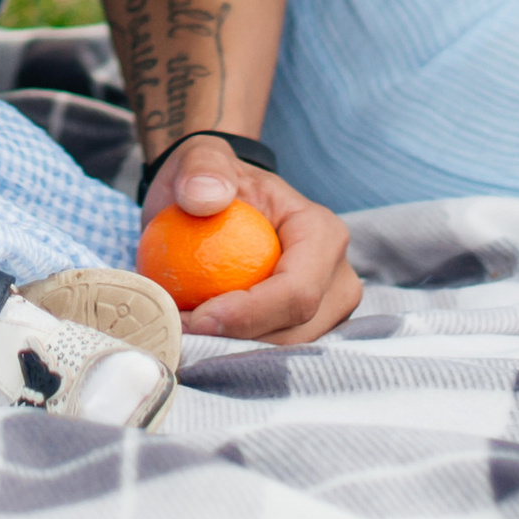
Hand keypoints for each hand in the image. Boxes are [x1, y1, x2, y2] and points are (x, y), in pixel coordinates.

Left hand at [142, 135, 361, 344]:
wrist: (218, 202)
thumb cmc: (214, 182)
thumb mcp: (203, 159)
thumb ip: (203, 169)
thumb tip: (205, 198)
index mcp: (322, 234)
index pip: (297, 292)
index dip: (249, 314)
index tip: (196, 319)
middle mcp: (337, 279)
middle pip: (297, 335)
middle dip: (238, 345)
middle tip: (180, 332)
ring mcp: (326, 312)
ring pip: (287, 357)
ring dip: (235, 357)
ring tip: (186, 336)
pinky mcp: (305, 333)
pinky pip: (274, 359)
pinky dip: (236, 359)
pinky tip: (199, 347)